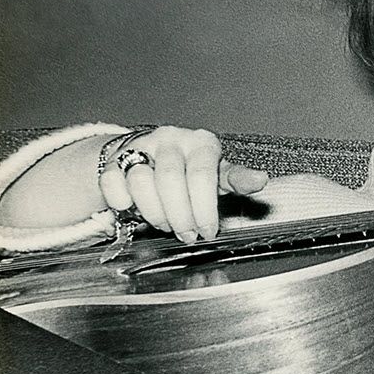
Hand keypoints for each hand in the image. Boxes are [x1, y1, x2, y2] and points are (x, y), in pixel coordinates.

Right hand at [98, 126, 267, 242]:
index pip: (202, 175)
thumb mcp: (218, 176)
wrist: (151, 159)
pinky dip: (121, 201)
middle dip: (180, 216)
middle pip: (170, 180)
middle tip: (188, 235)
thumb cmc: (192, 172)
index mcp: (201, 143)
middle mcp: (171, 139)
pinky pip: (112, 182)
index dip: (204, 208)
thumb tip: (261, 180)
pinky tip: (133, 209)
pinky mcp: (114, 159)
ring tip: (166, 224)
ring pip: (141, 181)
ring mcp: (141, 147)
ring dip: (154, 213)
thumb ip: (237, 180)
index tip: (209, 231)